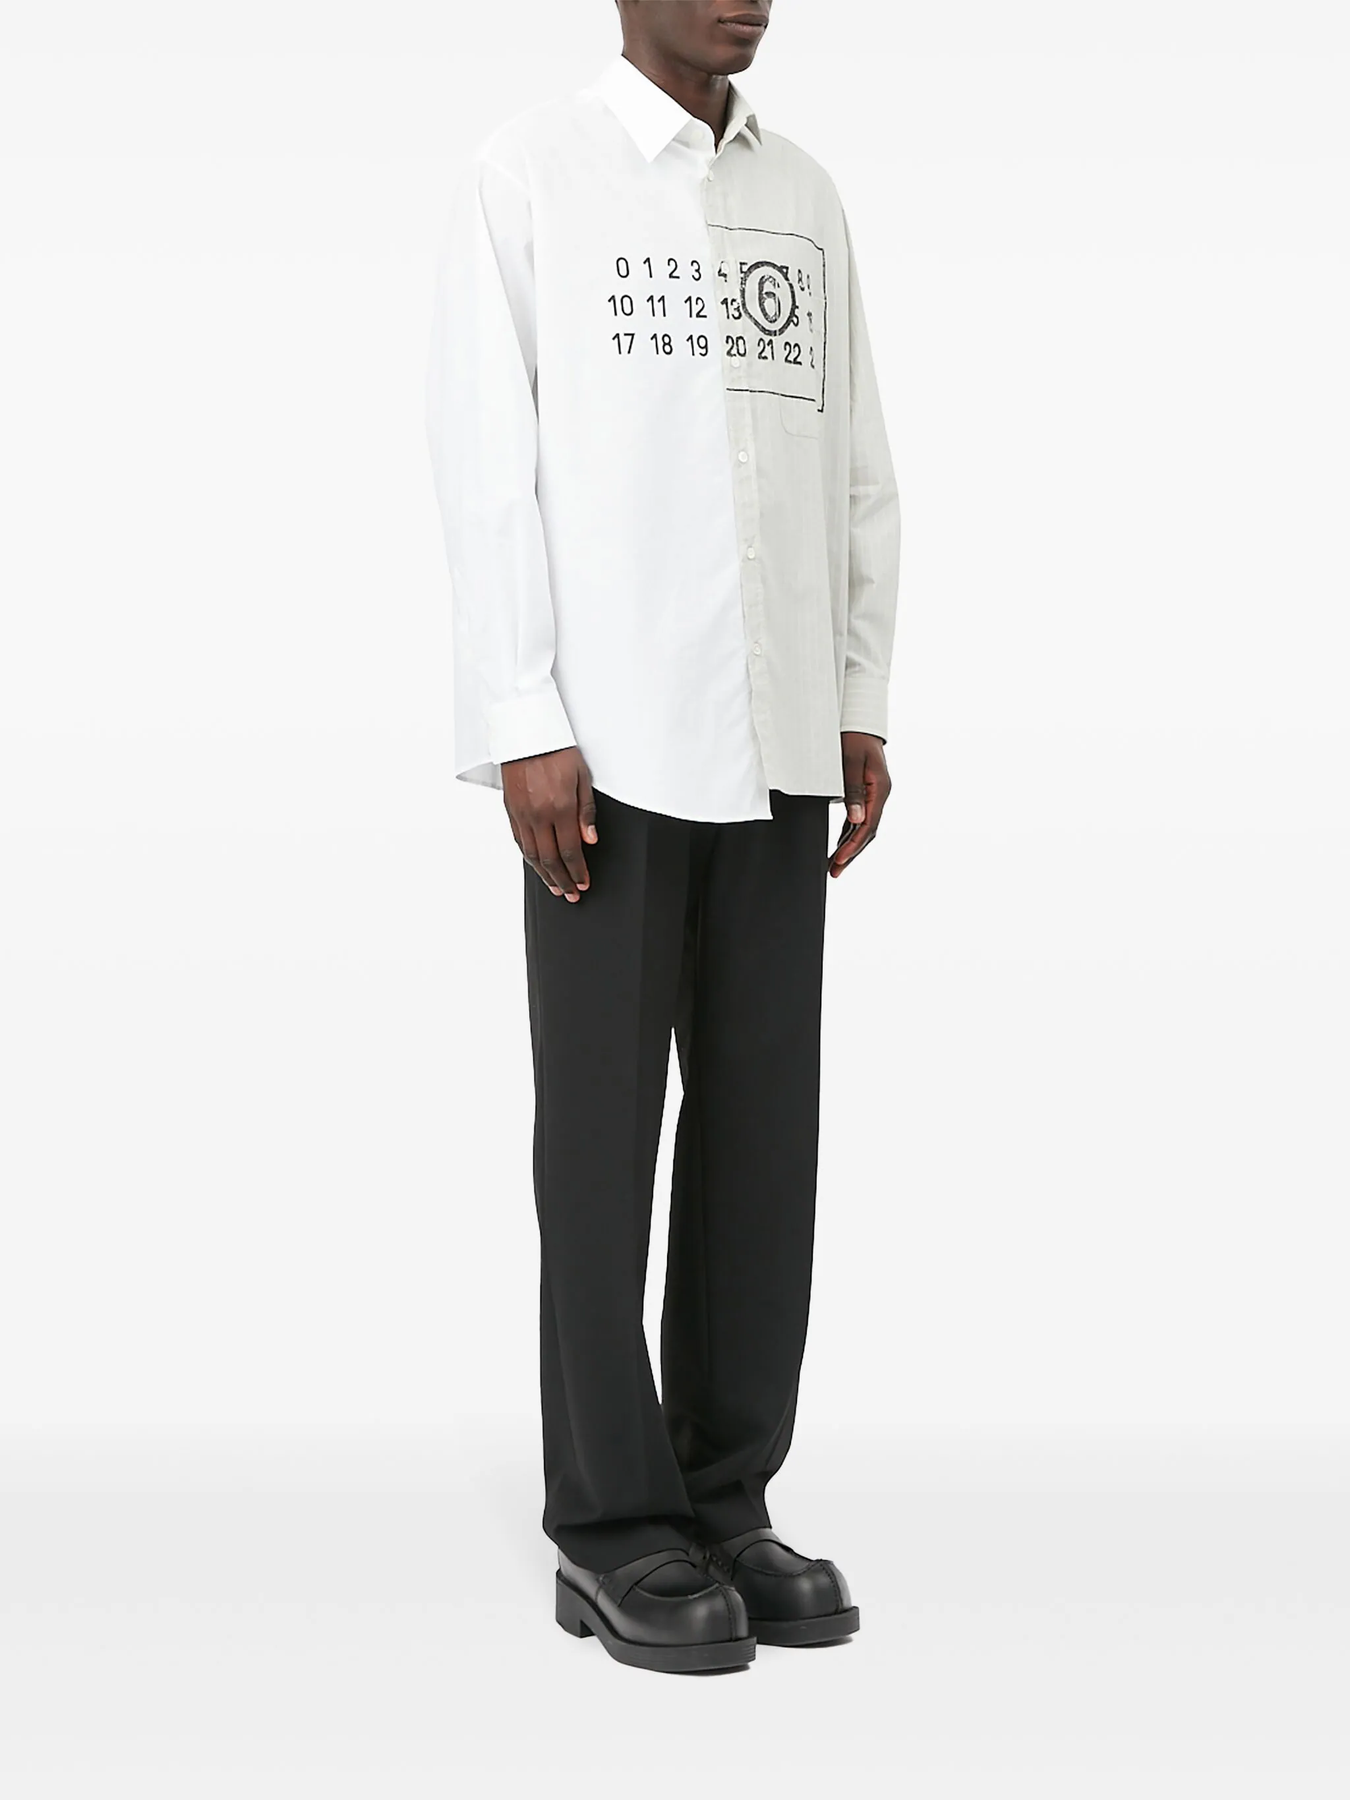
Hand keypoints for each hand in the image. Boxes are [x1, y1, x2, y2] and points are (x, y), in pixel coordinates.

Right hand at [502, 746, 596, 900]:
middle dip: (563, 880)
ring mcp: (521, 813)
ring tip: (555, 887)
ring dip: (545, 875)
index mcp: (560, 807)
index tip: (584, 883)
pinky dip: (529, 858)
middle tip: (572, 894)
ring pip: (532, 855)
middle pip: (550, 859)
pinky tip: (536, 865)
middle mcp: (538, 814)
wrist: (526, 732)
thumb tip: (590, 839)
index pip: (570, 851)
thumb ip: (586, 811)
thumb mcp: (582, 776)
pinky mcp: (510, 809)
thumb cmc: (557, 750)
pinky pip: (519, 841)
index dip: (578, 871)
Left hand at [829, 732, 890, 878]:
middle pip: (868, 832)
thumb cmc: (853, 739)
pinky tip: (839, 846)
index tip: (839, 860)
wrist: (858, 723)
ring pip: (863, 828)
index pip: (868, 825)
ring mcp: (874, 795)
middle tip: (835, 871)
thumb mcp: (849, 763)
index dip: (853, 845)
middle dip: (851, 853)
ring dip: (849, 847)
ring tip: (834, 865)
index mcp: (880, 789)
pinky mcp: (866, 794)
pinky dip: (849, 834)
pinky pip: (859, 820)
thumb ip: (852, 791)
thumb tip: (856, 820)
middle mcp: (880, 795)